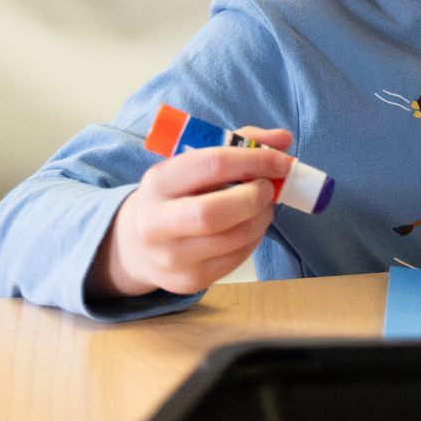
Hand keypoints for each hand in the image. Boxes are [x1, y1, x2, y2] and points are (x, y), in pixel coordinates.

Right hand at [92, 126, 294, 299]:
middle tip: (269, 189)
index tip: (282, 161)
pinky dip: (254, 240)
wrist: (137, 244)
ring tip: (262, 208)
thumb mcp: (195, 161)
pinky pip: (234, 261)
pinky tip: (250, 228)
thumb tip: (283, 139)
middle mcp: (156, 222)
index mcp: (158, 182)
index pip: (211, 164)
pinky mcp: (187, 281)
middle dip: (253, 198)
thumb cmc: (177, 193)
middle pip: (213, 212)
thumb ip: (240, 143)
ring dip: (260, 219)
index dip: (254, 160)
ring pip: (231, 239)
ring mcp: (170, 257)